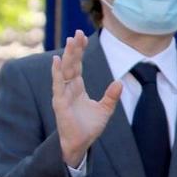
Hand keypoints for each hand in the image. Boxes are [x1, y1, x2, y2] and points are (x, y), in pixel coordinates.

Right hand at [52, 31, 121, 167]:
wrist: (81, 143)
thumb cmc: (89, 127)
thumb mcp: (105, 109)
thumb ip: (111, 96)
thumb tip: (119, 81)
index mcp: (77, 88)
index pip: (78, 65)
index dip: (80, 51)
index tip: (83, 37)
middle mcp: (68, 88)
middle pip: (71, 64)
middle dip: (74, 49)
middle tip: (77, 32)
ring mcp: (63, 94)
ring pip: (65, 71)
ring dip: (68, 56)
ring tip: (70, 41)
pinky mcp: (60, 103)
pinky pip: (58, 85)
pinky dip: (57, 73)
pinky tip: (58, 61)